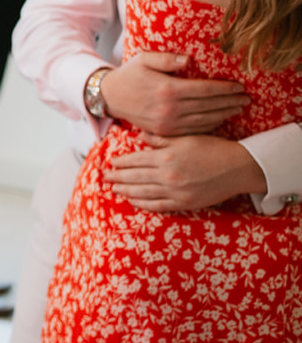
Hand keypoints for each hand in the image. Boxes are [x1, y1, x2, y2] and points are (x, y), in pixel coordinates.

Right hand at [98, 52, 247, 135]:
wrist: (109, 97)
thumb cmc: (129, 75)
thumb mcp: (144, 59)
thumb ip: (166, 58)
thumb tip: (189, 60)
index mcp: (168, 89)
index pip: (205, 89)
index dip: (226, 89)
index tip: (240, 87)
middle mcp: (169, 109)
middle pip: (209, 106)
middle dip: (231, 102)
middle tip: (247, 99)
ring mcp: (167, 123)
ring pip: (204, 120)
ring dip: (224, 114)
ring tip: (238, 109)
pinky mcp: (164, 131)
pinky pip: (193, 130)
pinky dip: (210, 125)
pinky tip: (219, 119)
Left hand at [106, 132, 266, 211]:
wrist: (238, 168)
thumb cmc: (213, 149)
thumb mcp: (186, 138)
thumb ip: (161, 139)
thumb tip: (140, 136)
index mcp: (166, 157)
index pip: (135, 160)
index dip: (121, 162)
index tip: (111, 162)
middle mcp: (167, 175)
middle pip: (134, 177)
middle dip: (117, 177)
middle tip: (104, 177)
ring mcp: (174, 191)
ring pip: (142, 193)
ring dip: (125, 191)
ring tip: (113, 189)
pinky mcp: (183, 203)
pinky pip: (157, 206)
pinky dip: (142, 204)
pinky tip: (133, 201)